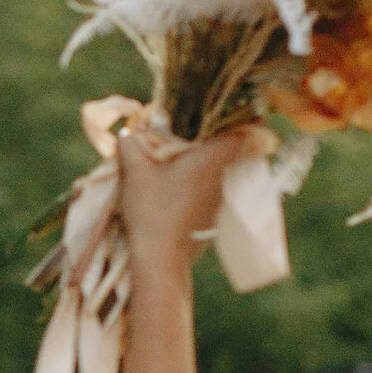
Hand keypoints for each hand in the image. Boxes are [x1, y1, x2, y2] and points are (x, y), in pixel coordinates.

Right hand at [115, 118, 256, 290]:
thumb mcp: (135, 174)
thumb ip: (131, 147)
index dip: (243, 118)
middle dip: (216, 140)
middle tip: (195, 134)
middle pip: (231, 151)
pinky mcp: (213, 220)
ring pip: (221, 174)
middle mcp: (223, 178)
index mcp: (211, 159)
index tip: (236, 111)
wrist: (161, 261)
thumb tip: (126, 133)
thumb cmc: (152, 212)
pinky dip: (200, 188)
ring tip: (181, 163)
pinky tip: (178, 192)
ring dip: (206, 166)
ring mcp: (220, 201)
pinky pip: (212, 194)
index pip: (244, 131)